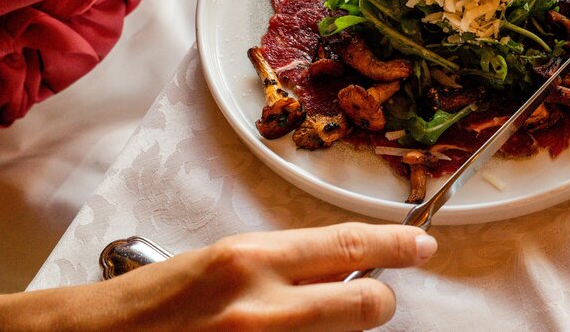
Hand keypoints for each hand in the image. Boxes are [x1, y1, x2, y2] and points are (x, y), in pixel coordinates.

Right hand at [0, 223, 436, 330]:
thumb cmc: (146, 309)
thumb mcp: (219, 266)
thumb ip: (282, 267)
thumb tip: (342, 269)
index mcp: (249, 261)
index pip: (349, 245)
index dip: (397, 245)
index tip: (422, 246)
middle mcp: (261, 308)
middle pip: (369, 304)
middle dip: (377, 300)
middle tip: (370, 297)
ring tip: (291, 324)